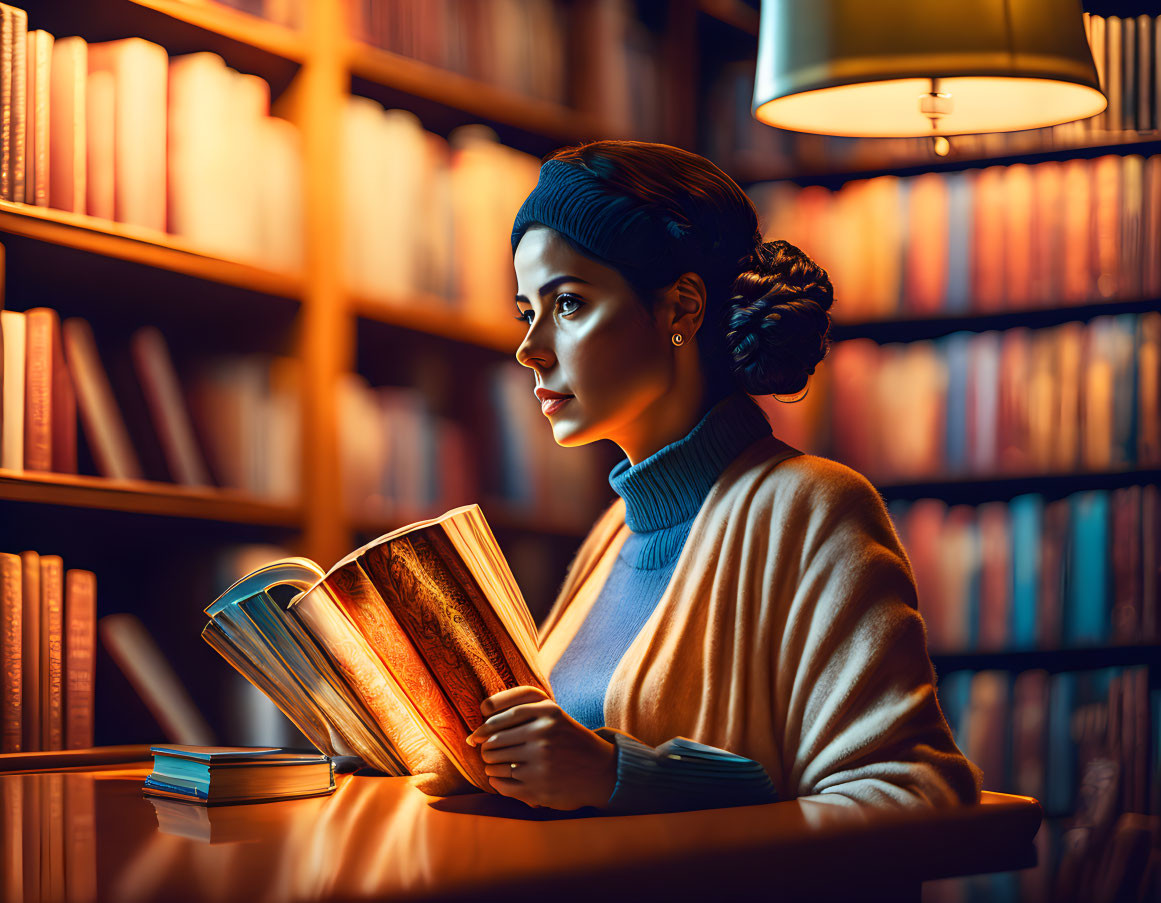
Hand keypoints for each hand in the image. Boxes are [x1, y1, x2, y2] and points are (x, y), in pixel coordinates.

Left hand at [465, 686, 616, 809]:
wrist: (601, 771)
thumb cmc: (569, 739)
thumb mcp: (554, 713)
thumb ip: (522, 706)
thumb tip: (482, 708)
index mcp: (548, 712)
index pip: (500, 717)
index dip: (483, 727)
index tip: (476, 735)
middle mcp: (544, 734)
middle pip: (494, 741)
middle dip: (485, 748)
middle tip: (486, 752)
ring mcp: (541, 763)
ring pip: (495, 763)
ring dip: (489, 765)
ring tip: (493, 764)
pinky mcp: (538, 787)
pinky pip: (502, 784)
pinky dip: (495, 782)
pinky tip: (500, 778)